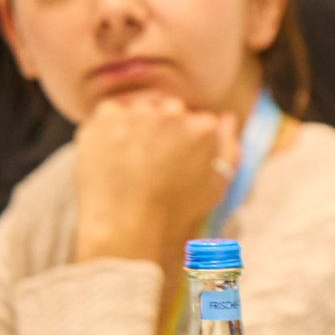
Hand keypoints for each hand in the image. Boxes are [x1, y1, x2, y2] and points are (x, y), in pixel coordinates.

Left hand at [71, 94, 237, 267]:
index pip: (198, 121)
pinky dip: (109, 128)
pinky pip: (109, 112)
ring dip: (136, 126)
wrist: (129, 224)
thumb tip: (226, 118)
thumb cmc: (176, 210)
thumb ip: (228, 147)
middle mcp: (173, 114)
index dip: (187, 141)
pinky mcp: (106, 118)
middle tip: (152, 159)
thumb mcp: (217, 184)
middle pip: (169, 110)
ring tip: (129, 159)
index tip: (177, 159)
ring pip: (140, 110)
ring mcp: (139, 114)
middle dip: (163, 129)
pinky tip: (112, 154)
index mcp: (204, 128)